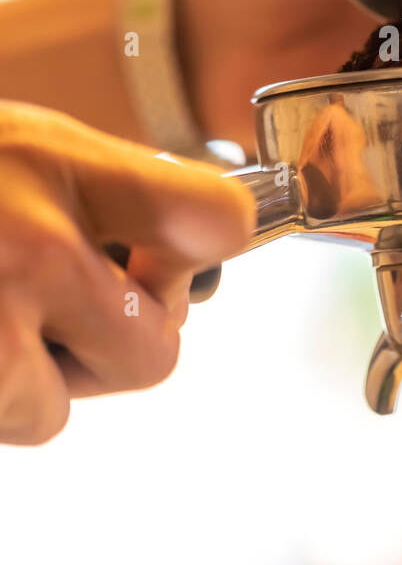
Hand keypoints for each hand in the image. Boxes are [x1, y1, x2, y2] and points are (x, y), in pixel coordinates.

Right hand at [0, 103, 252, 443]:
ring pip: (55, 411)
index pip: (217, 220)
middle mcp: (31, 245)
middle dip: (113, 346)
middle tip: (58, 312)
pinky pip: (3, 425)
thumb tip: (183, 236)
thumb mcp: (20, 138)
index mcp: (57, 163)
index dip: (202, 252)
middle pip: (154, 354)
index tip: (170, 257)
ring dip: (24, 384)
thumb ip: (103, 183)